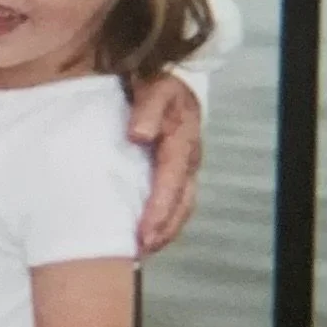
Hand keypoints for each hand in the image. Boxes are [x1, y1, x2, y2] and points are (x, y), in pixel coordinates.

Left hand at [128, 74, 201, 254]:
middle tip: (141, 249)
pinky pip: (175, 202)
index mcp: (183, 137)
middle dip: (163, 228)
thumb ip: (148, 109)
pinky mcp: (176, 172)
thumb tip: (139, 135)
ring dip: (165, 230)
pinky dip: (163, 221)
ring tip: (143, 250)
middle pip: (181, 201)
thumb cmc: (156, 82)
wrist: (164, 76)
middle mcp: (188, 157)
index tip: (144, 231)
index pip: (172, 179)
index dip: (159, 208)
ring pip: (181, 206)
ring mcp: (184, 167)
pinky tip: (146, 234)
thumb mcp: (154, 86)